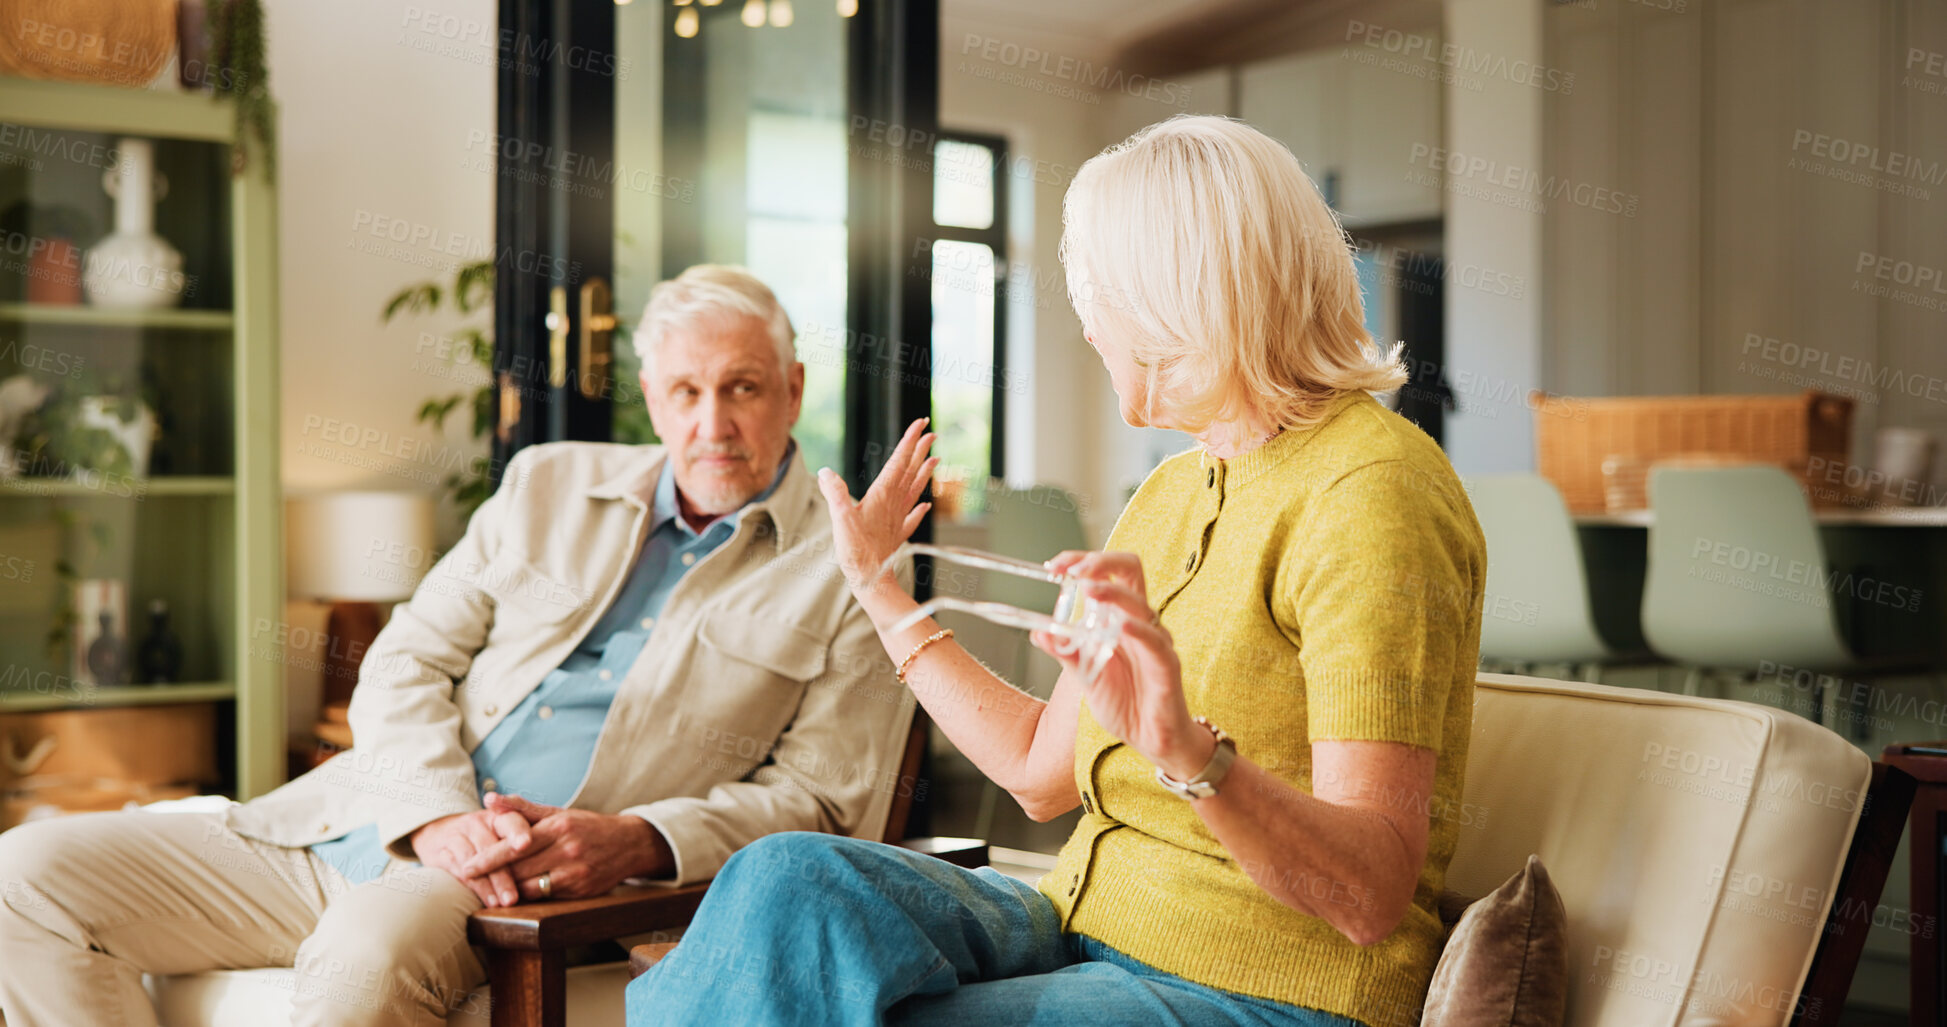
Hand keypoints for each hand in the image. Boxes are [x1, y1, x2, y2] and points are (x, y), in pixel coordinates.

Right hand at [409, 807, 533, 906]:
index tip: (525, 844)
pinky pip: (458, 870)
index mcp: (499, 816)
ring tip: (505, 903)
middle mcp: (478, 823)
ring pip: (475, 861)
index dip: (518, 831)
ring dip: (490, 884)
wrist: (442, 832)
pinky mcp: (442, 853)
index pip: (511, 821)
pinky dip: (473, 887)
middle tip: (516, 895)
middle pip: (492, 847)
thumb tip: (557, 862)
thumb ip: (531, 839)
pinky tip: (486, 900)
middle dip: (505, 874)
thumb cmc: (488, 837)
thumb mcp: (506, 831)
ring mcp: (458, 836)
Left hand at [457, 792, 671, 900]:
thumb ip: (522, 808)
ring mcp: (576, 874)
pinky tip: (515, 896)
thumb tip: (489, 800)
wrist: (629, 844)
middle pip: (519, 870)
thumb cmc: (586, 826)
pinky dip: (528, 898)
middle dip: (492, 878)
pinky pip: (546, 899)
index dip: (487, 859)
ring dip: (508, 891)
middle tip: (468, 882)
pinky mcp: (582, 892)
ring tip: (488, 891)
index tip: (465, 867)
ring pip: (530, 889)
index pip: (515, 846)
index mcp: (559, 827)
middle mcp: (568, 850)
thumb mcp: (558, 812)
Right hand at [816, 417, 936, 595]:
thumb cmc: (856, 553)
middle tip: (931, 432)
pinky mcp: (897, 535)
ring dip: (924, 473)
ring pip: (914, 490)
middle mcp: (894, 504)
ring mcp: (897, 519)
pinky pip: (912, 518)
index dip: (909, 441)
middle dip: (920, 450)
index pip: (898, 461)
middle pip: (910, 471)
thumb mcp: (840, 520)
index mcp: (882, 495)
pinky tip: (926, 506)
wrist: (872, 582)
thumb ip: (834, 494)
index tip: (921, 424)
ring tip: (936, 460)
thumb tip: (825, 472)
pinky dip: (920, 509)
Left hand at [1031, 551, 1213, 779]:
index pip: (1108, 573)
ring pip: (1139, 604)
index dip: (1084, 561)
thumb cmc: (1125, 704)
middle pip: (1130, 572)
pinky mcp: (1167, 665)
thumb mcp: (1085, 676)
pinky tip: (1121, 625)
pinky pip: (1155, 642)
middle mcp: (1139, 622)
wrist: (1151, 741)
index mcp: (1119, 618)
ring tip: (1087, 588)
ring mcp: (1155, 641)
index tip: (1056, 565)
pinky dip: (1138, 630)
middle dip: (1101, 562)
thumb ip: (1066, 653)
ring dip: (1112, 592)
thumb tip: (1039, 632)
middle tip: (1073, 569)